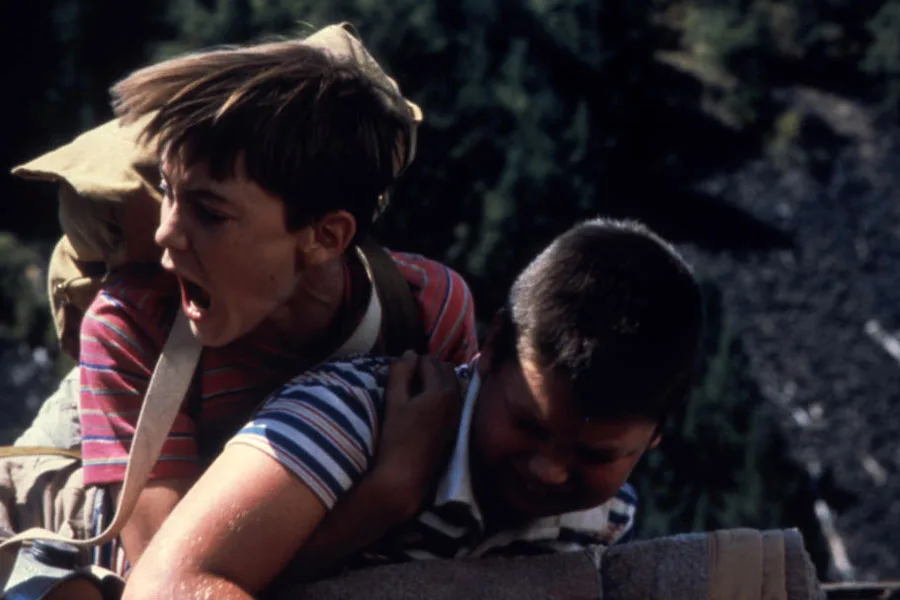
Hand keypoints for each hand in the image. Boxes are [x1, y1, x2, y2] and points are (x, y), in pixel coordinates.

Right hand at [373, 351, 462, 516]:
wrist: (406, 477)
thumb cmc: (396, 438)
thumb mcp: (394, 401)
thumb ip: (401, 373)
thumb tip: (410, 352)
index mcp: (441, 390)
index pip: (428, 361)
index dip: (412, 362)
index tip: (400, 371)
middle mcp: (456, 400)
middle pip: (445, 369)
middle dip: (429, 368)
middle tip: (409, 377)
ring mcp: (458, 414)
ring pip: (452, 384)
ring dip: (437, 380)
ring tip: (417, 390)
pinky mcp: (456, 427)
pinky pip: (454, 400)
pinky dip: (443, 395)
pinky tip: (426, 406)